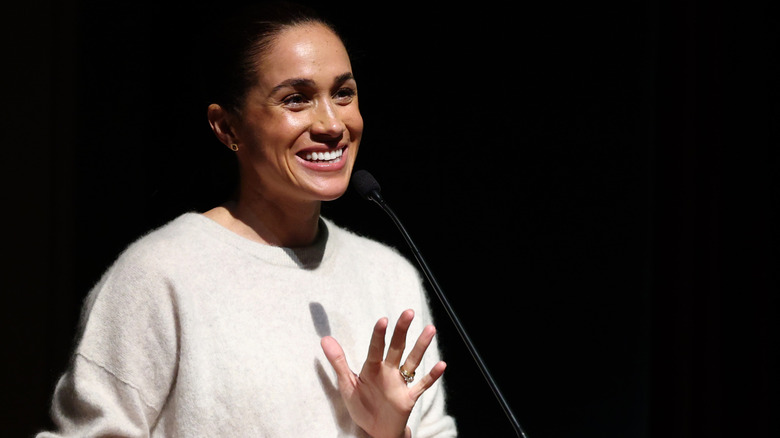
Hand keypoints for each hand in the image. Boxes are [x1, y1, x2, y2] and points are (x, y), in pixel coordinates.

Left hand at [320, 309, 446, 437]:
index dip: (379, 336)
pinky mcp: (408, 398)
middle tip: (408, 312)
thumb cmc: (361, 405)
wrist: (375, 430)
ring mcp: (400, 384)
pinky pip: (422, 386)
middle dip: (402, 331)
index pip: (375, 349)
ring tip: (430, 330)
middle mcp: (388, 372)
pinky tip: (441, 365)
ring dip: (421, 347)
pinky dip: (431, 377)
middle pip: (396, 348)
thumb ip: (338, 362)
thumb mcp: (346, 384)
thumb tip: (324, 339)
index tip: (383, 320)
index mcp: (372, 368)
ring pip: (412, 361)